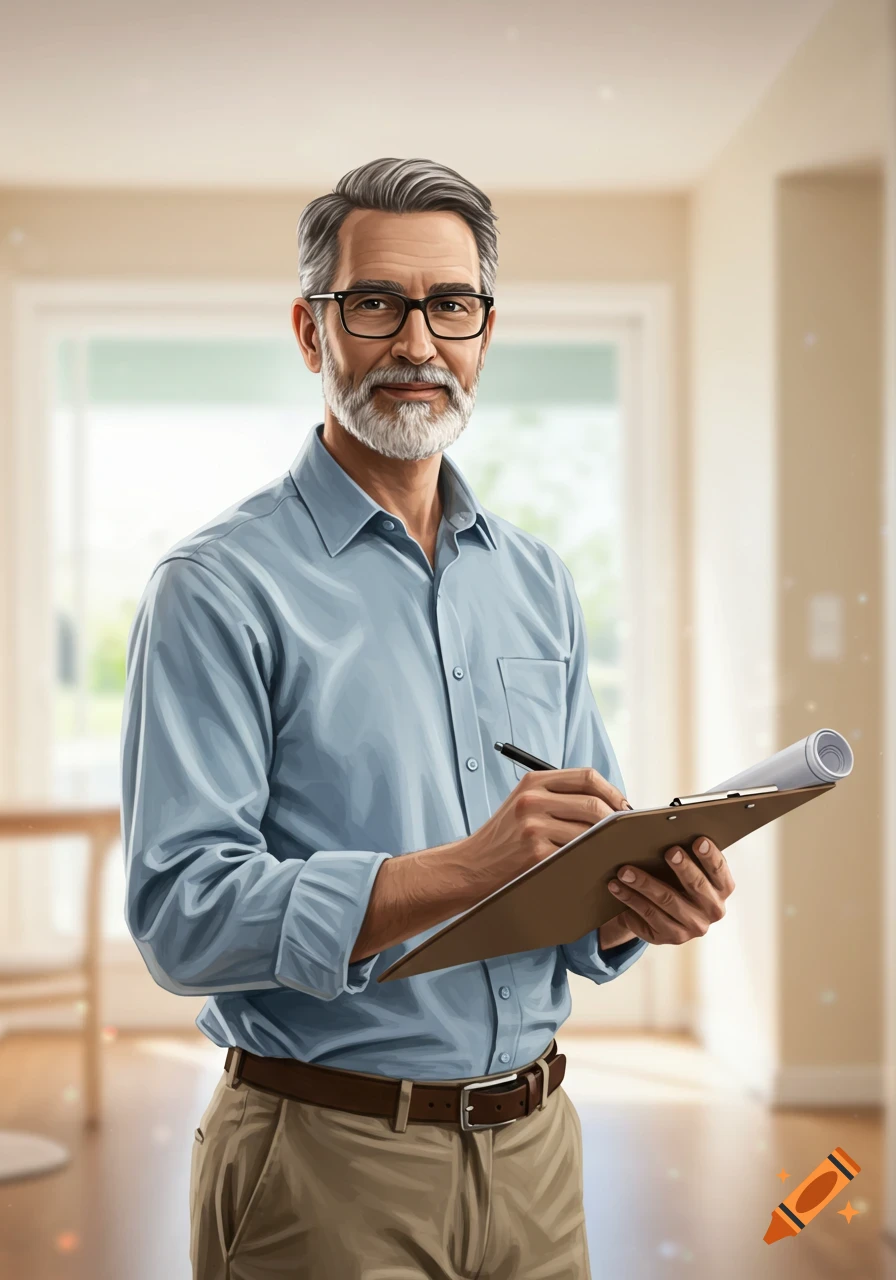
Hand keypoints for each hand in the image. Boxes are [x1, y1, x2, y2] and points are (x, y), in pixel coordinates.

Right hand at [461, 766, 630, 897]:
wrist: (470, 866)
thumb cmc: (504, 837)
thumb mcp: (524, 804)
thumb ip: (558, 796)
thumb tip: (609, 803)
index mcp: (533, 782)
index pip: (587, 776)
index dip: (612, 791)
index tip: (623, 808)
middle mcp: (532, 800)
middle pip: (593, 803)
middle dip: (615, 820)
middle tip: (622, 834)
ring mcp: (533, 826)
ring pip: (589, 831)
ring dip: (604, 843)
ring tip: (608, 850)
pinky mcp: (535, 854)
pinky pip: (576, 854)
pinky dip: (588, 859)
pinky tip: (590, 864)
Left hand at [604, 836, 734, 945]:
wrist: (662, 912)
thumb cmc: (674, 877)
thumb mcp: (685, 867)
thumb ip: (686, 853)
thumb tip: (668, 829)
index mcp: (722, 888)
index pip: (719, 871)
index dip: (710, 856)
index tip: (698, 840)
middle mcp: (713, 910)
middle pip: (697, 886)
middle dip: (682, 867)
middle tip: (667, 851)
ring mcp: (693, 927)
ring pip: (668, 901)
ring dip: (645, 884)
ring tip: (624, 870)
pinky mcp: (671, 937)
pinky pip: (649, 916)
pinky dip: (630, 899)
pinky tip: (616, 887)